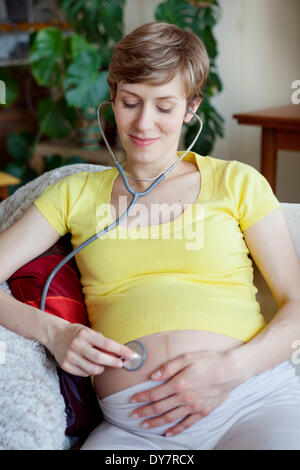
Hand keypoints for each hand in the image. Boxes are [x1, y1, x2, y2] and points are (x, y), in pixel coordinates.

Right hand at [47, 322, 135, 376]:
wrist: (55, 335)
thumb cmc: (77, 333)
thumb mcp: (89, 331)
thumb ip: (101, 341)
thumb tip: (119, 353)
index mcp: (84, 334)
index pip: (106, 343)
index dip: (120, 350)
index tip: (131, 354)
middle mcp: (76, 345)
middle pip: (99, 358)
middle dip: (113, 362)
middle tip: (121, 364)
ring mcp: (69, 356)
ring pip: (92, 369)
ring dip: (103, 368)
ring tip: (105, 364)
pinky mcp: (65, 366)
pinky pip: (84, 373)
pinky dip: (91, 371)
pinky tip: (91, 365)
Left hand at [130, 349, 244, 435]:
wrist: (231, 369)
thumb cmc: (209, 360)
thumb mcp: (187, 357)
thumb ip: (169, 367)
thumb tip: (153, 376)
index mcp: (178, 383)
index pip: (154, 393)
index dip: (142, 398)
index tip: (132, 400)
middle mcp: (184, 398)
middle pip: (160, 407)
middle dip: (144, 411)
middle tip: (132, 415)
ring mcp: (194, 407)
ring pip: (170, 418)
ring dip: (156, 422)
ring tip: (144, 424)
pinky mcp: (203, 412)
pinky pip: (187, 424)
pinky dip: (176, 429)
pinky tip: (168, 433)